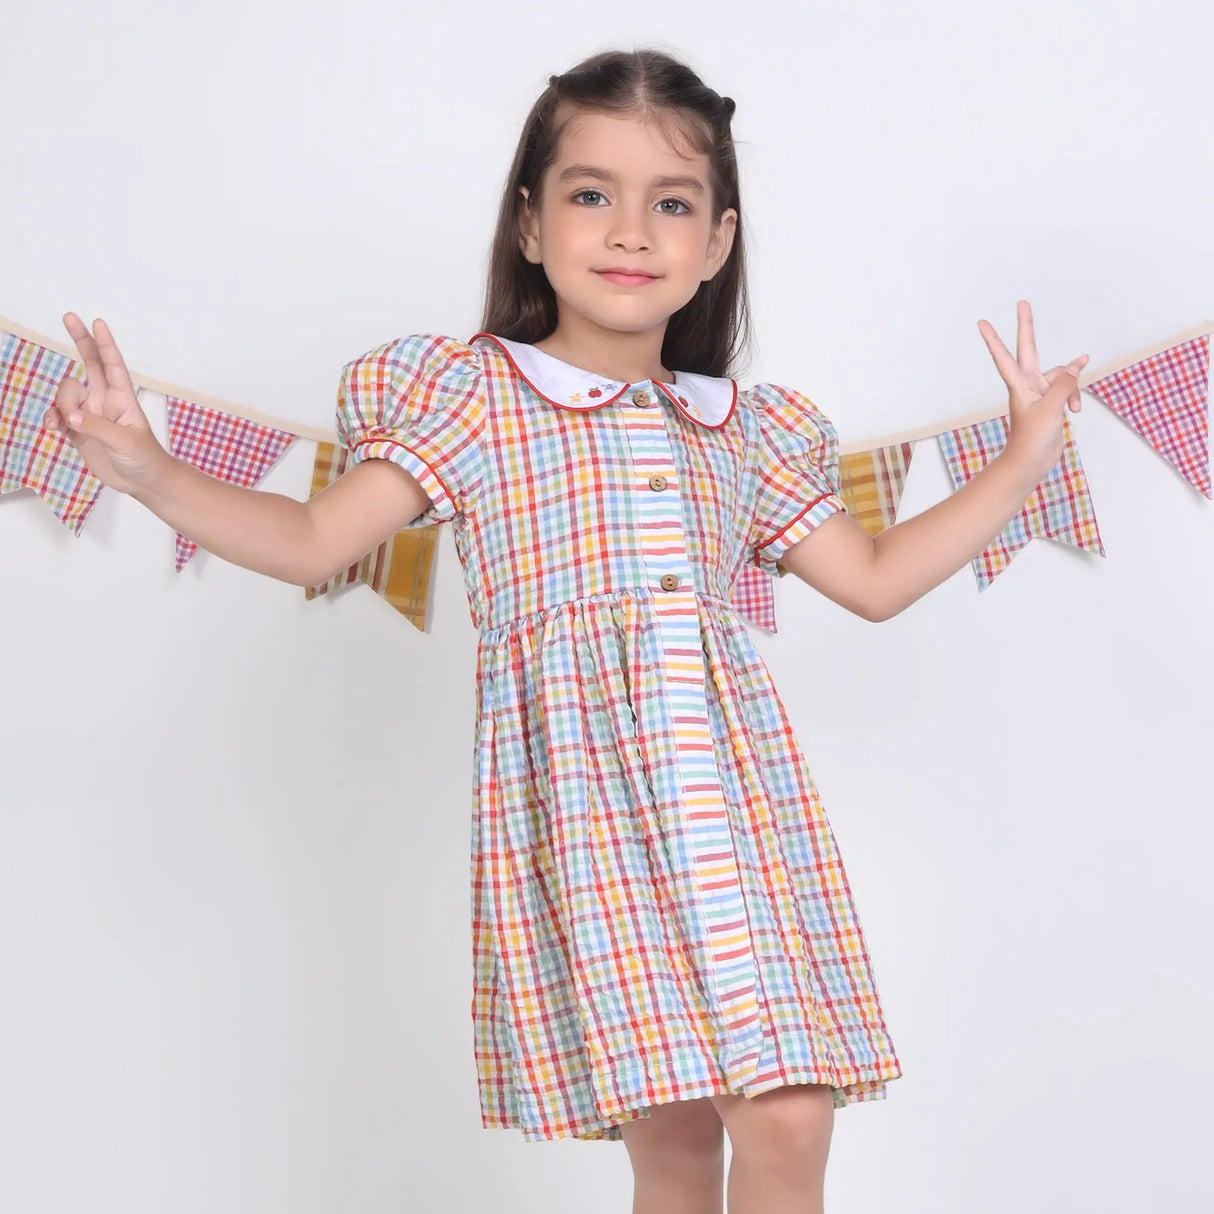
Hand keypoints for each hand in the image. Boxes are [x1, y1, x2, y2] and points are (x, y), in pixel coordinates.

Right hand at [43, 313, 169, 494]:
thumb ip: (97, 428)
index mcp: (123, 398)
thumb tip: (70, 417)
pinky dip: (53, 418)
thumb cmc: (145, 458)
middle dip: (80, 340)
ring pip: (66, 394)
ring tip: (69, 424)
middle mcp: (105, 400)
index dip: (105, 343)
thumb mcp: (126, 442)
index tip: (97, 322)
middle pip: (90, 363)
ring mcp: (90, 414)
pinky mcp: (79, 431)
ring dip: (61, 404)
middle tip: (69, 316)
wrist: (143, 482)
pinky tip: (54, 427)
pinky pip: (58, 416)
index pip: (113, 365)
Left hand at [977, 300, 1088, 482]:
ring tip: (1073, 407)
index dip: (994, 339)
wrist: (1032, 462)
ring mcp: (1040, 392)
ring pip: (1061, 376)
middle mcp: (1027, 384)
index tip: (982, 323)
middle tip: (1022, 303)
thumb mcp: (1050, 409)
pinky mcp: (1051, 402)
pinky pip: (1068, 389)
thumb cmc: (1032, 440)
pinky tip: (1077, 409)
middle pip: (1029, 349)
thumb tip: (1076, 365)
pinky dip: (1075, 397)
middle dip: (1027, 327)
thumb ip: (1064, 384)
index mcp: (1019, 385)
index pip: (1004, 356)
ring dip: (1072, 388)